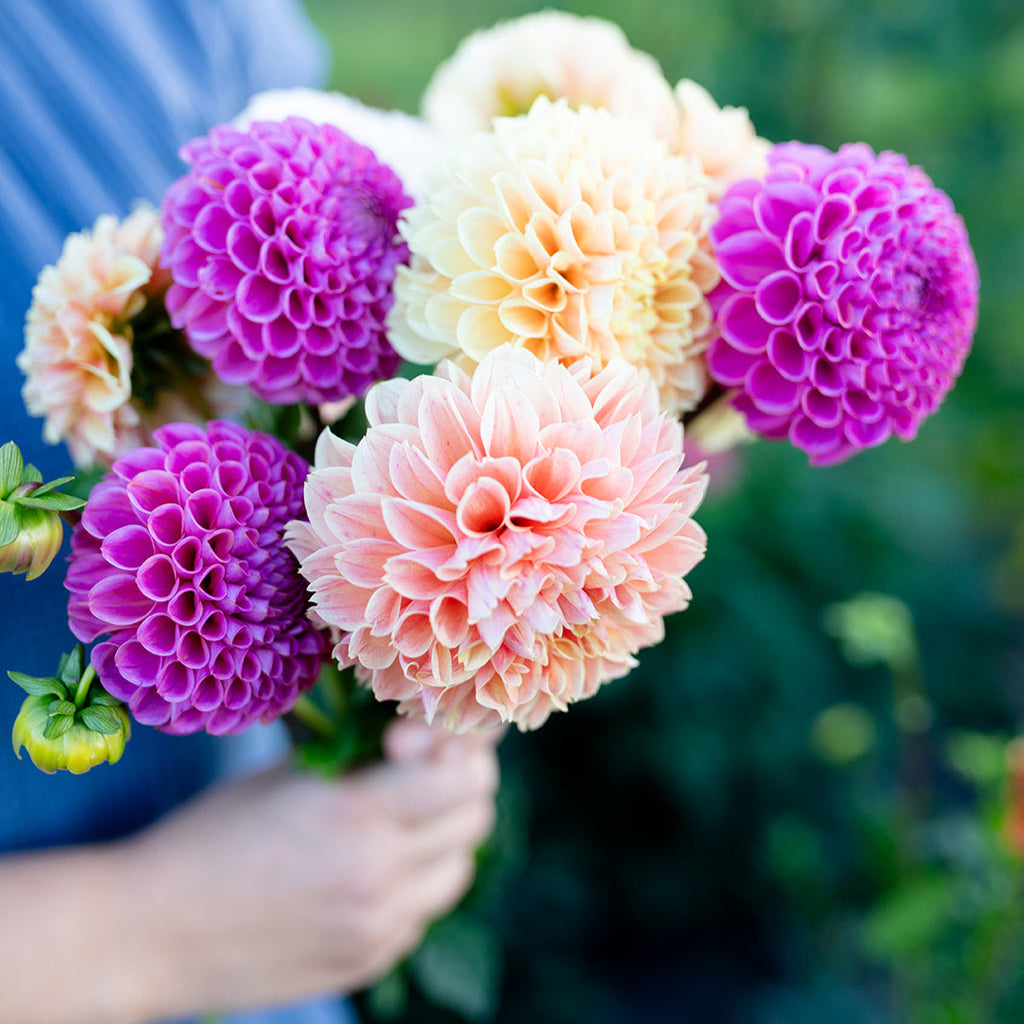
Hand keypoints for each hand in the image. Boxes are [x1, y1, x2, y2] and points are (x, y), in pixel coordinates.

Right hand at [0, 718, 499, 1023]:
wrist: (152, 930)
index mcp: (355, 813)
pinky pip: (422, 912)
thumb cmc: (213, 833)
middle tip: (423, 773)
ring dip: (442, 839)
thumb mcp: (291, 776)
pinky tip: (365, 873)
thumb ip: (366, 760)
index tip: (417, 740)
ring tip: (397, 824)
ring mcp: (377, 926)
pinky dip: (411, 886)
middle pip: (474, 819)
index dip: (454, 747)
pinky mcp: (367, 962)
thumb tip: (430, 740)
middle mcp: (378, 874)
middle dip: (458, 786)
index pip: (464, 775)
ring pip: (458, 869)